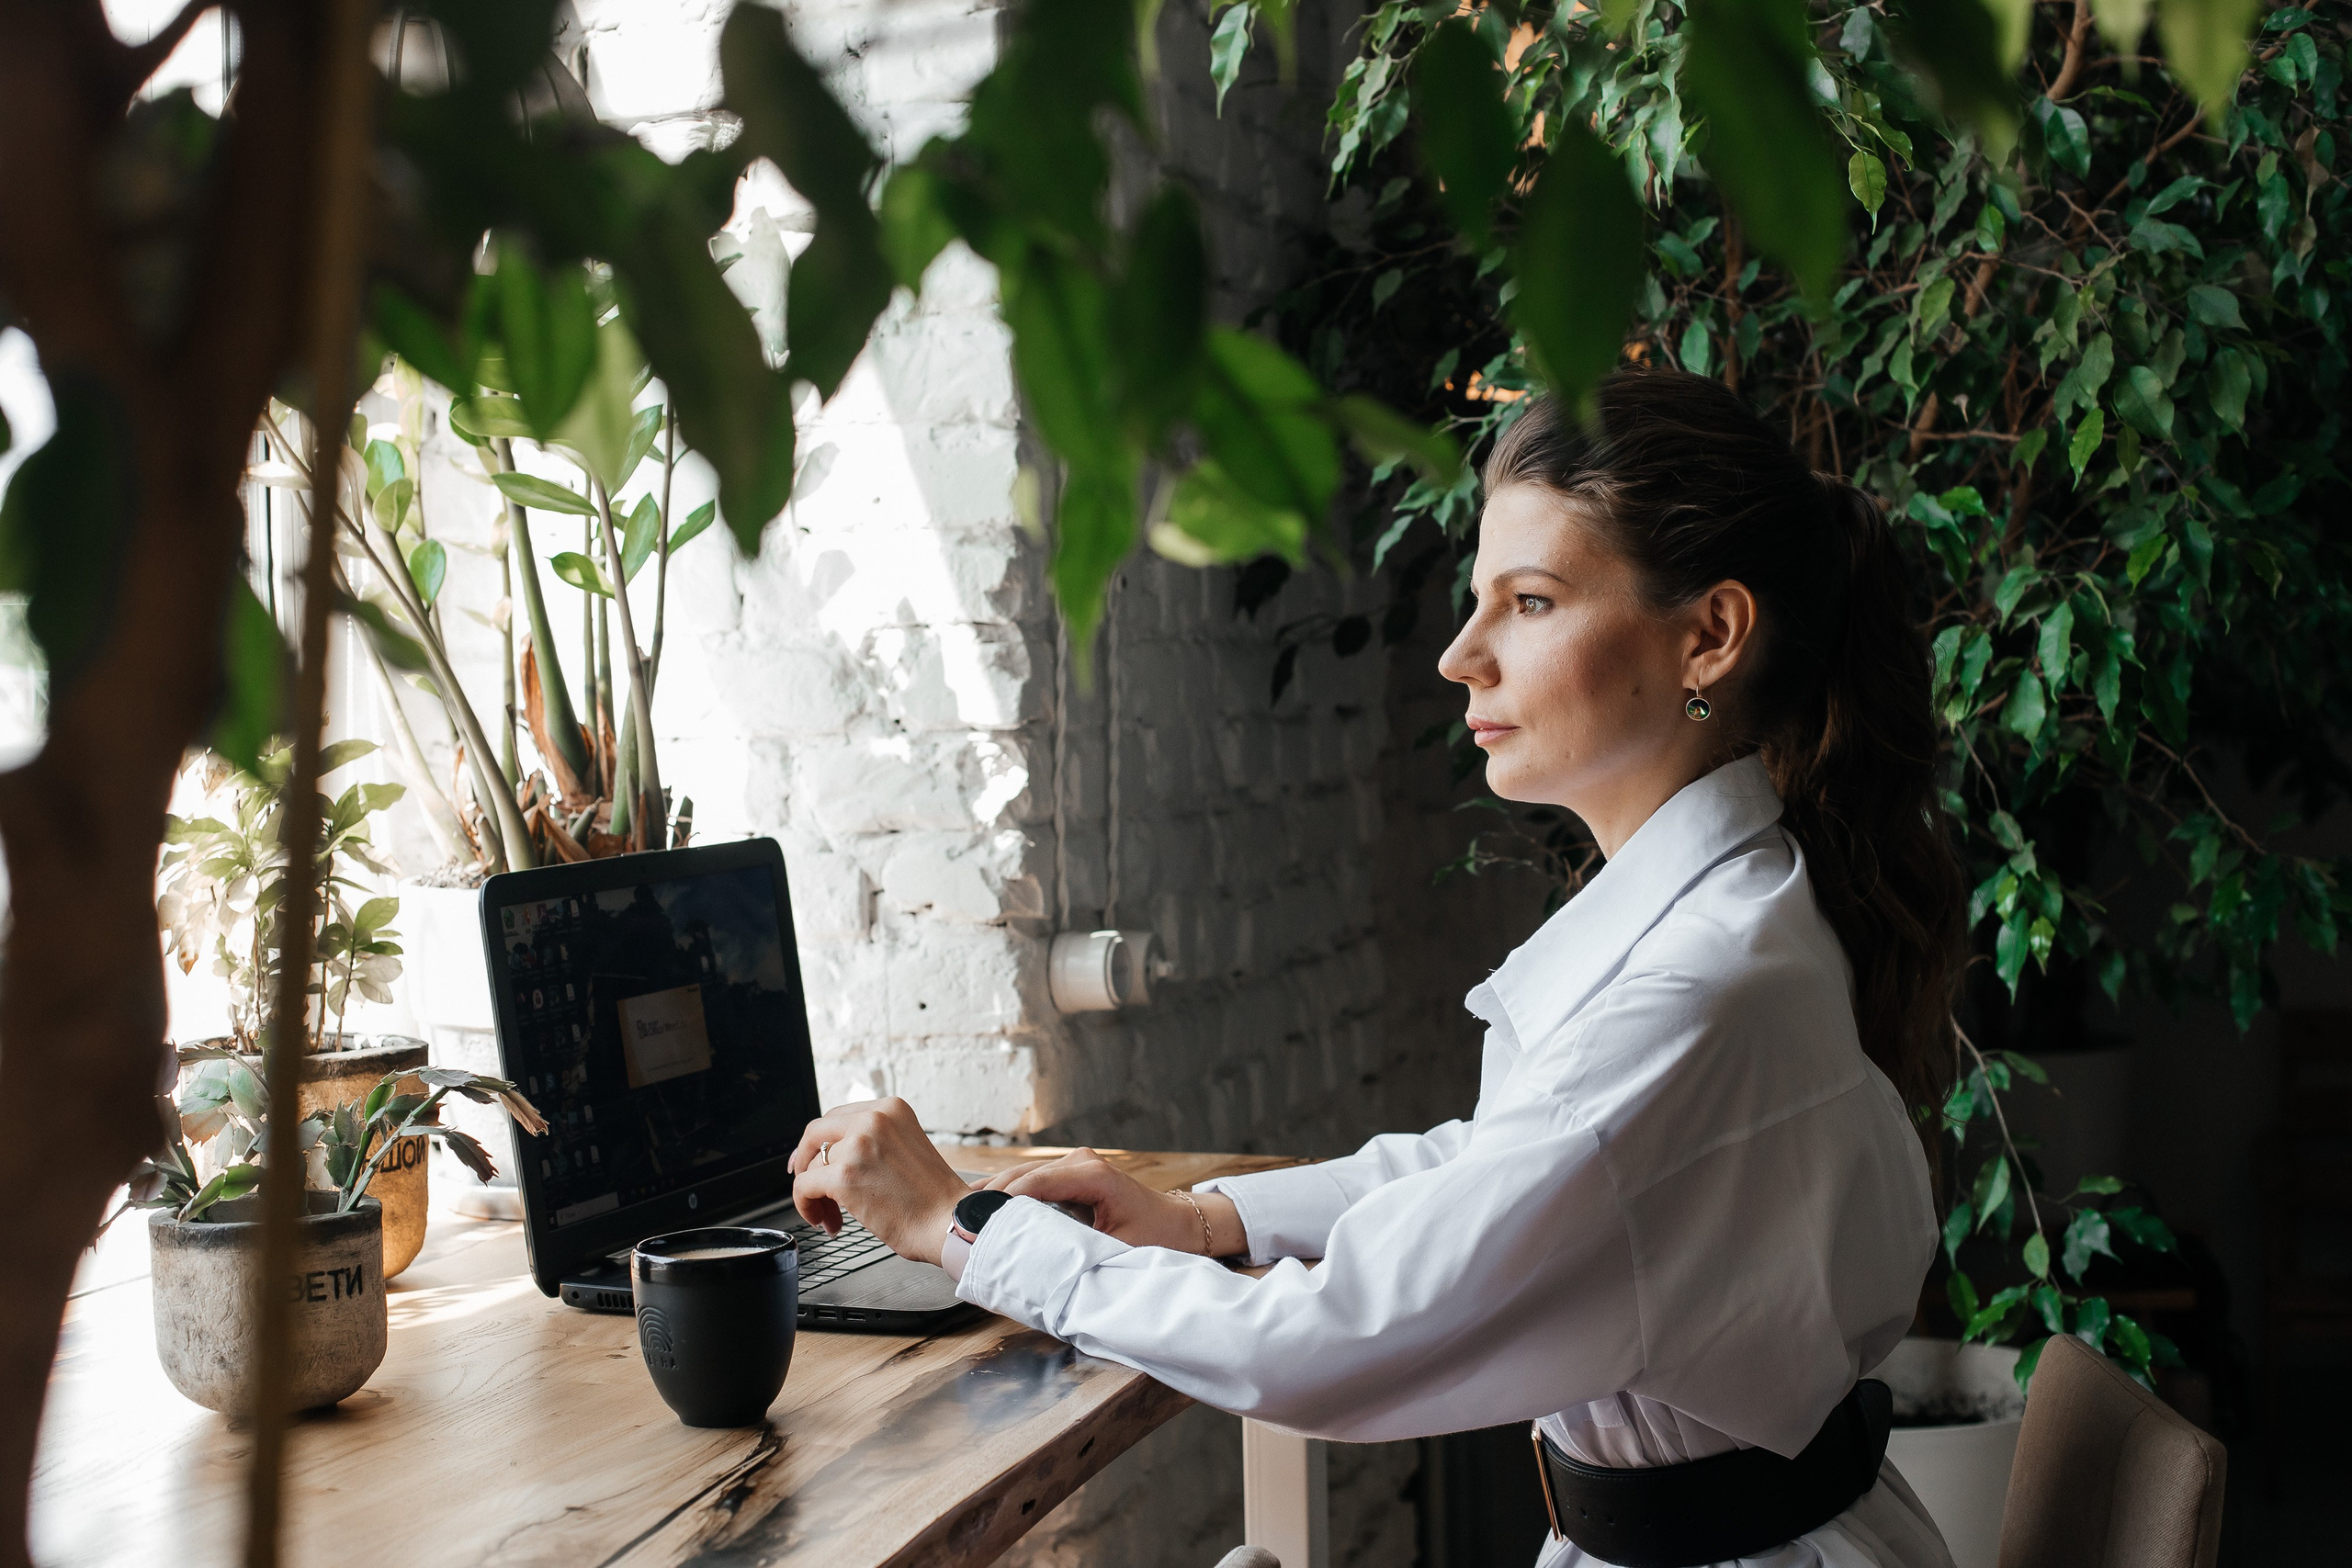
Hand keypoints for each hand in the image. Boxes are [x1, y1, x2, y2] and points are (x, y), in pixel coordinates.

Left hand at [786, 1098, 967, 1266]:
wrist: (950, 1223)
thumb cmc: (933, 1198)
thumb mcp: (905, 1147)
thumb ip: (873, 1141)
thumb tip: (832, 1152)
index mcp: (891, 1109)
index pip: (837, 1117)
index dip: (820, 1143)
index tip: (814, 1160)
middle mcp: (874, 1119)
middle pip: (815, 1133)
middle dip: (805, 1161)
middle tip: (810, 1185)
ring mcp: (858, 1145)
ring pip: (810, 1165)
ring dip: (815, 1193)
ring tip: (832, 1215)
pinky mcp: (845, 1175)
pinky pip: (804, 1187)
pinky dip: (806, 1206)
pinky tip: (825, 1220)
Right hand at [984, 1147, 1245, 1256]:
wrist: (1178, 1224)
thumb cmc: (1154, 1237)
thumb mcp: (1116, 1251)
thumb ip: (1078, 1255)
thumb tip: (1039, 1272)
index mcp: (1094, 1177)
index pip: (1036, 1183)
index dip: (1004, 1202)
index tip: (977, 1221)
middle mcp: (1083, 1162)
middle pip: (1023, 1176)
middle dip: (991, 1198)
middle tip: (959, 1223)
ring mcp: (1076, 1163)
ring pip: (1023, 1175)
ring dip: (996, 1194)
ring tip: (964, 1217)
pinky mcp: (1072, 1171)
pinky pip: (1033, 1179)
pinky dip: (1010, 1193)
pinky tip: (987, 1207)